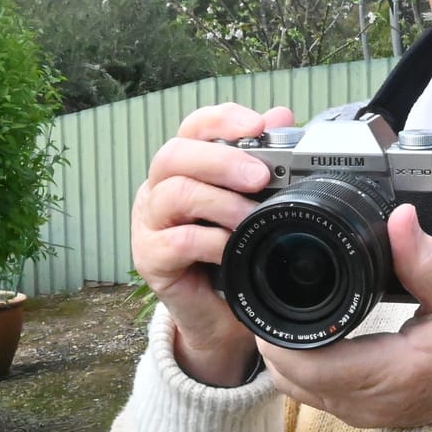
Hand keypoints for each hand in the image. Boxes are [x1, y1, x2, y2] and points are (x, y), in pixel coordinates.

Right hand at [132, 102, 294, 385]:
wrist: (220, 316)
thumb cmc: (235, 253)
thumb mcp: (253, 206)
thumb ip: (262, 161)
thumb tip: (282, 116)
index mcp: (185, 168)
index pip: (194, 127)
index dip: (223, 120)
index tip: (258, 125)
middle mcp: (159, 188)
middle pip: (175, 154)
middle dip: (221, 160)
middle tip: (260, 176)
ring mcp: (149, 223)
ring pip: (174, 193)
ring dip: (219, 202)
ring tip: (251, 217)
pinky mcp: (150, 258)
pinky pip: (176, 241)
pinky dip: (209, 241)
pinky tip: (232, 247)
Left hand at [260, 203, 431, 428]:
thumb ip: (426, 262)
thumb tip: (401, 219)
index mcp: (388, 374)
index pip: (307, 365)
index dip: (279, 335)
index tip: (272, 300)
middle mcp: (368, 402)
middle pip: (290, 379)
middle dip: (275, 340)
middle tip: (274, 298)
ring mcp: (364, 413)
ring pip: (299, 391)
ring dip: (287, 357)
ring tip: (288, 314)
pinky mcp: (366, 414)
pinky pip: (318, 396)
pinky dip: (304, 370)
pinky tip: (314, 338)